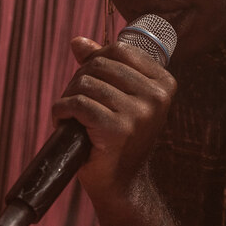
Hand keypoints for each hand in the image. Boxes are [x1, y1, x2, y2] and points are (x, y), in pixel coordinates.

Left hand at [51, 36, 177, 201]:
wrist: (123, 183)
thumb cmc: (121, 137)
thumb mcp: (120, 97)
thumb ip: (104, 66)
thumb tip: (78, 42)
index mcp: (164, 84)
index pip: (119, 50)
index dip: (96, 61)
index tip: (92, 82)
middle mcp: (156, 97)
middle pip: (100, 65)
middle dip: (79, 80)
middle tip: (76, 102)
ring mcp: (138, 113)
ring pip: (85, 84)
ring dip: (69, 97)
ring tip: (71, 115)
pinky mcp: (116, 129)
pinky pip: (77, 104)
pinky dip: (62, 111)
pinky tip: (63, 122)